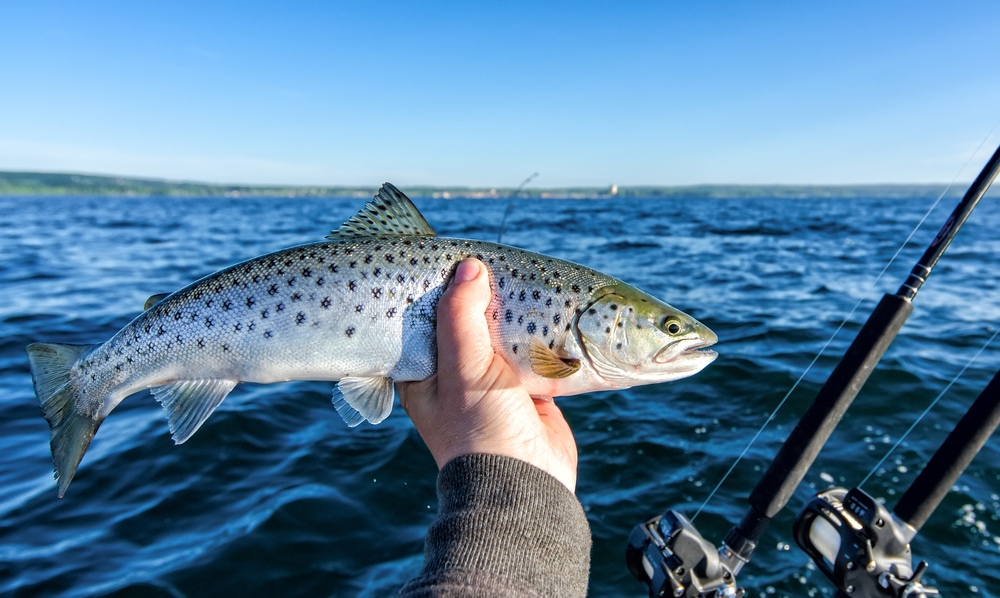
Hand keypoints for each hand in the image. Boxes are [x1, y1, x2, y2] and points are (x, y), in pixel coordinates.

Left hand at [399, 258, 578, 491]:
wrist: (525, 487)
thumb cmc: (479, 431)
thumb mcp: (463, 369)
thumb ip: (462, 317)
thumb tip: (469, 267)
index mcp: (426, 372)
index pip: (427, 319)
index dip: (440, 289)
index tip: (456, 257)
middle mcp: (458, 376)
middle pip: (470, 323)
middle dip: (485, 297)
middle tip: (496, 263)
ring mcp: (496, 383)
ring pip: (505, 335)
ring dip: (518, 313)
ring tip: (527, 279)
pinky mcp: (531, 390)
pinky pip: (539, 354)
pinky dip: (546, 336)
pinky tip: (554, 312)